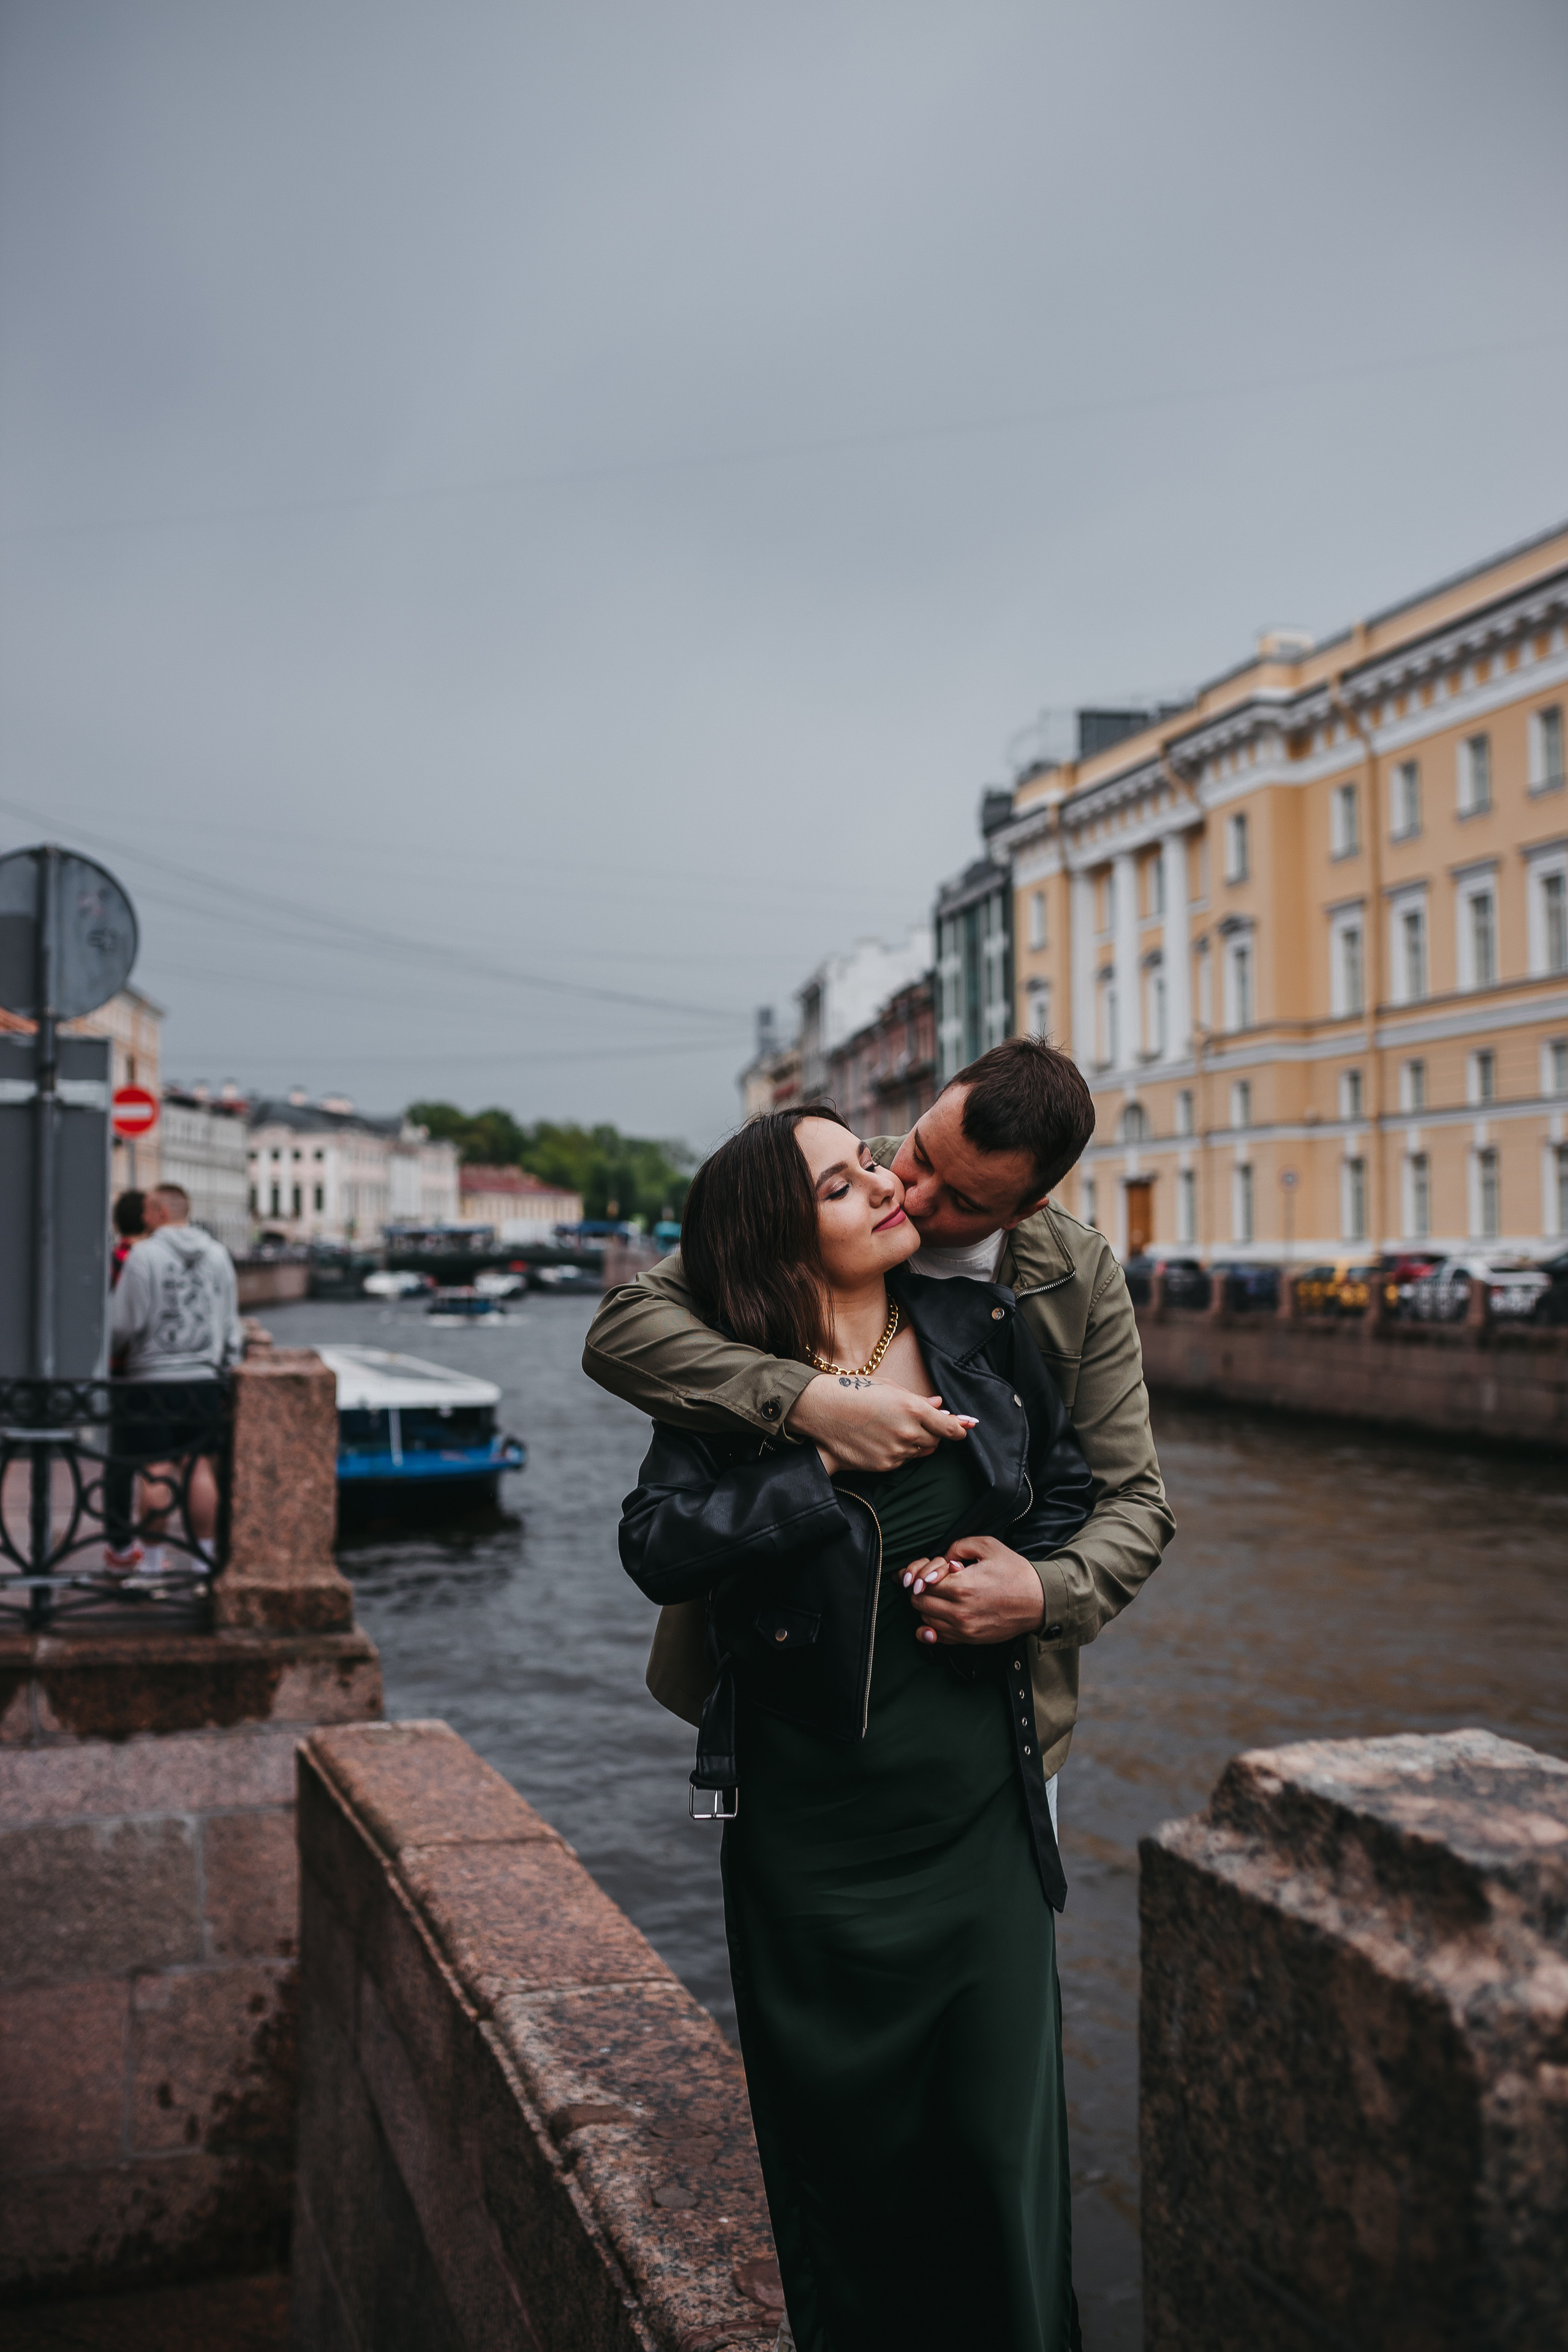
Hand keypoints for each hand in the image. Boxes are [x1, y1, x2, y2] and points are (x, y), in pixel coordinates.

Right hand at [789, 1374, 975, 1473]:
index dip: (960, 1428)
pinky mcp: (884, 1465)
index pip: (950, 1427)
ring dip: (915, 1443)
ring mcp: (896, 1451)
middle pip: (937, 1440)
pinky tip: (881, 1439)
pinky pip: (902, 1461)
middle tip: (919, 1423)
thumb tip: (939, 1404)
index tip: (963, 1428)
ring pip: (919, 1451)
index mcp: (913, 1408)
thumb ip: (917, 1399)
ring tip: (892, 1428)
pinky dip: (899, 1453)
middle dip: (933, 1433)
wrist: (820, 1410)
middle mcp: (908, 1432)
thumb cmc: (853, 1391)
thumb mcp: (889, 1387)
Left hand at [901, 1534, 1045, 1645]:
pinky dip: (932, 1627)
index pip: (922, 1583)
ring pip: (925, 1621)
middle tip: (934, 1581)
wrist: (1040, 1601)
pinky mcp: (970, 1640)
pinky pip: (939, 1638)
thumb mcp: (989, 1546)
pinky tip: (940, 1615)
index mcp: (962, 1587)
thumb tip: (943, 1558)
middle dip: (921, 1589)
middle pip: (919, 1602)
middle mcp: (959, 1612)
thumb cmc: (1015, 1572)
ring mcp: (964, 1630)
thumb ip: (959, 1546)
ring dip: (927, 1607)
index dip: (924, 1573)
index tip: (935, 1569)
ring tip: (941, 1595)